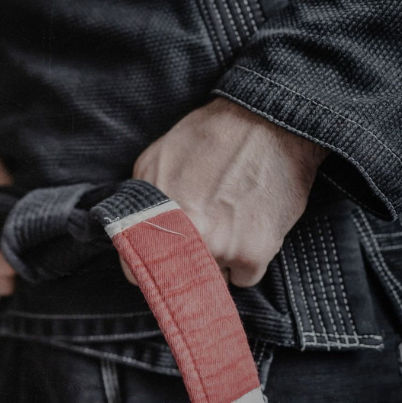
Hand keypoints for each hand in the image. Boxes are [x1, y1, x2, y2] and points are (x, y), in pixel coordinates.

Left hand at [129, 98, 327, 286]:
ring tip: (229, 227)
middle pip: (179, 279)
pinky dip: (247, 263)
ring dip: (219, 262)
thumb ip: (140, 203)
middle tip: (202, 238)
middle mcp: (182, 241)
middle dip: (188, 263)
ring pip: (213, 279)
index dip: (152, 268)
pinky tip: (250, 231)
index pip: (139, 273)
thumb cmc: (208, 137)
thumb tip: (135, 232)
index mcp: (154, 220)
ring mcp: (218, 250)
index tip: (163, 262)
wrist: (267, 123)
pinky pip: (244, 278)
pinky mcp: (253, 255)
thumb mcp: (154, 160)